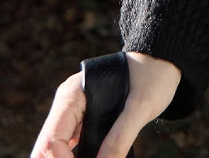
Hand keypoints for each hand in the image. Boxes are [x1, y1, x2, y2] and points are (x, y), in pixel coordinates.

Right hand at [29, 52, 181, 157]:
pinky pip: (70, 148)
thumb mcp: (141, 106)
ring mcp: (75, 114)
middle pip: (47, 147)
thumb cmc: (152, 75)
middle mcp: (68, 105)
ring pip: (57, 149)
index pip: (53, 139)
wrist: (161, 61)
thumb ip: (121, 137)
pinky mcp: (85, 121)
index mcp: (72, 96)